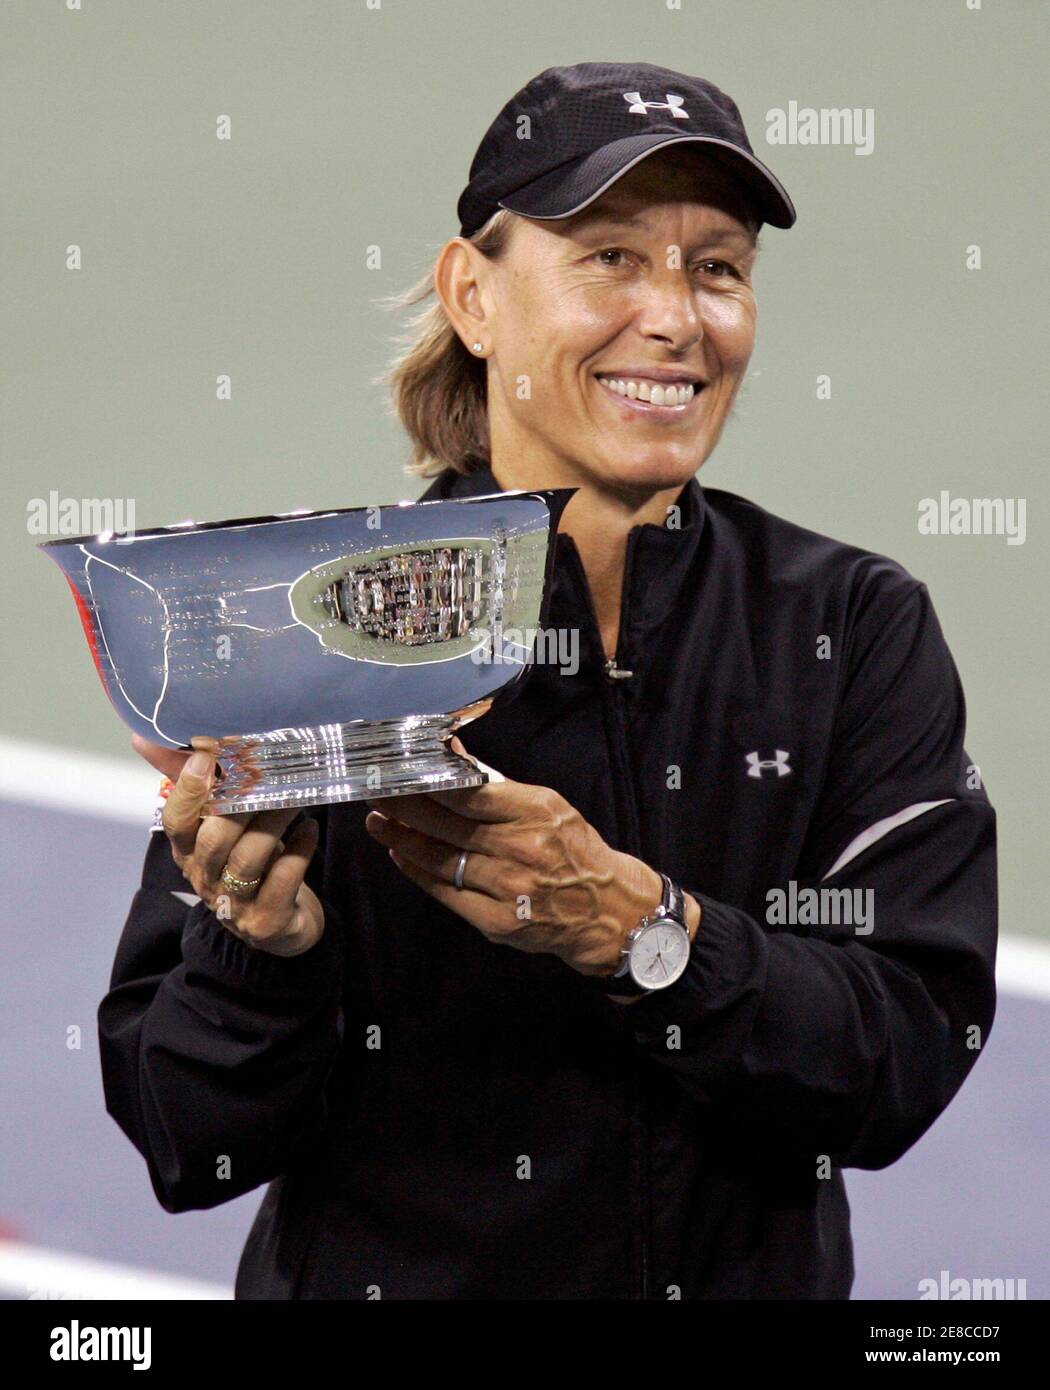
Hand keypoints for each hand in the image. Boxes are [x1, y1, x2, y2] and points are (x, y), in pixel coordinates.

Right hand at [131, 735, 324, 957]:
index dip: (188, 790)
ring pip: (248, 859)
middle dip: (244, 803)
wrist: (279, 924)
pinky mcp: (267, 921)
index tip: (207, 757)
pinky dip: (299, 851)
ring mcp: (235, 904)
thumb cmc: (246, 861)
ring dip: (275, 821)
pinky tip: (310, 830)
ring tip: (296, 798)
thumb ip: (192, 782)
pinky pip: (282, 880)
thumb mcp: (219, 823)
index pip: (175, 823)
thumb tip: (144, 736)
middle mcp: (205, 880)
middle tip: (273, 774)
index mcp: (188, 852)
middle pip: (215, 840)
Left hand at [364, 739, 664, 977]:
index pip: (468, 795)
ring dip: (402, 839)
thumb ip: (498, 786)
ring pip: (441, 859)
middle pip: (447, 825)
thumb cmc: (574, 850)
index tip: (400, 773)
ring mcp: (508, 888)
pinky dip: (420, 873)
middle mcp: (521, 849)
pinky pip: (447, 893)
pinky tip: (401, 856)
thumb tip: (453, 756)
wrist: (607, 910)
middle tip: (376, 794)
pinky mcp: (497, 921)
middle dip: (404, 808)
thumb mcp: (548, 806)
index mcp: (536, 812)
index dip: (426, 784)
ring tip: (378, 823)